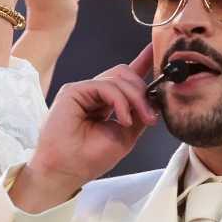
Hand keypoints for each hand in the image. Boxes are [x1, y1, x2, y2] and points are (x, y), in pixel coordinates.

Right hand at [16, 44, 158, 212]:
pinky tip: (123, 118)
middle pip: (125, 74)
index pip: (125, 78)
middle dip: (143, 92)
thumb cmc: (89, 159)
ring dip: (135, 98)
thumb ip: (138, 115)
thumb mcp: (125, 136)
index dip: (141, 63)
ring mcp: (83, 90)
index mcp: (106, 103)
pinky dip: (120, 101)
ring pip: (118, 77)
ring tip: (136, 120)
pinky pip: (105, 86)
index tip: (156, 51)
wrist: (65, 171)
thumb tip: (155, 99)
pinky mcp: (73, 91)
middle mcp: (94, 94)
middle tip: (150, 116)